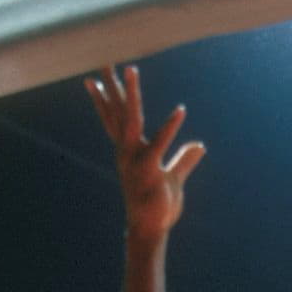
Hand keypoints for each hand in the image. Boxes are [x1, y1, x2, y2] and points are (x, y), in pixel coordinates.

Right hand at [86, 66, 204, 240]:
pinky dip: (171, 128)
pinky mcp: (149, 171)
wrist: (152, 231)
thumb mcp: (175, 178)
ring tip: (132, 68)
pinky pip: (159, 145)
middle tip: (104, 60)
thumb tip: (200, 147)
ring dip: (133, 94)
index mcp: (130, 151)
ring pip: (131, 120)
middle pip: (118, 112)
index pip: (115, 119)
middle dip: (111, 86)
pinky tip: (181, 110)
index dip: (104, 99)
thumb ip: (185, 159)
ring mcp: (135, 160)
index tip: (92, 78)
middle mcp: (128, 152)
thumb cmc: (159, 207)